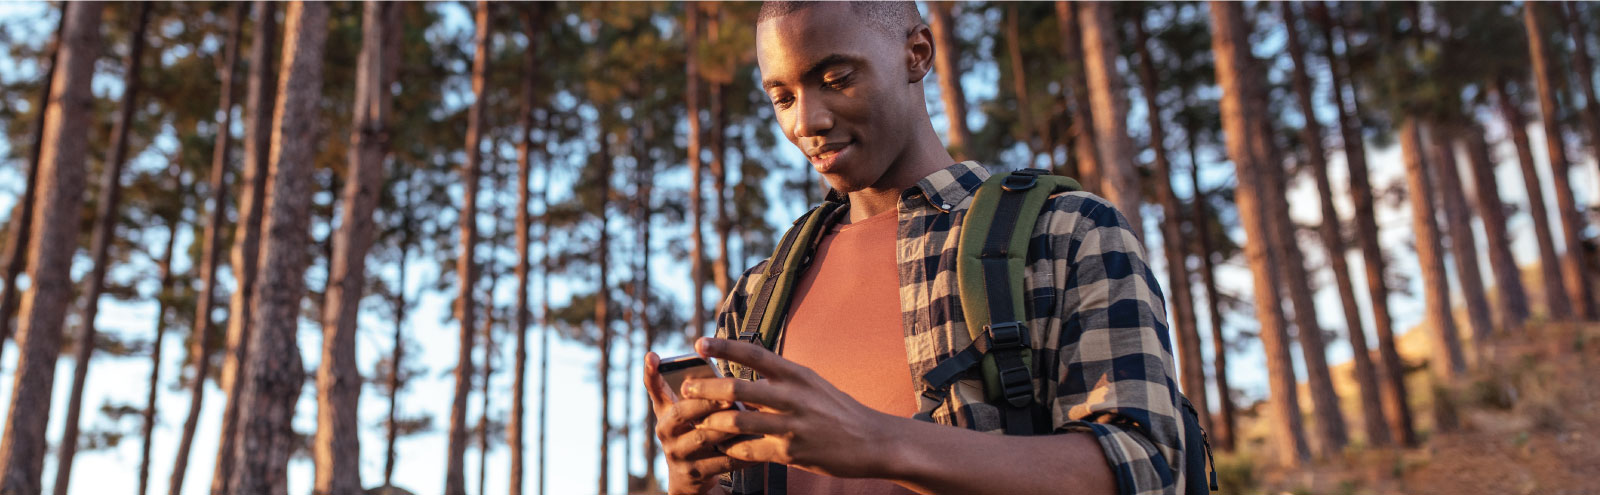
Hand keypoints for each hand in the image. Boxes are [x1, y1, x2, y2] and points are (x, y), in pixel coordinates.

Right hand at [645, 351, 749, 494]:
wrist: (688, 476)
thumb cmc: (693, 432)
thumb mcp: (685, 412)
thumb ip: (693, 390)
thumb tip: (714, 371)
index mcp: (665, 411)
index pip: (655, 388)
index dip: (651, 372)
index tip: (653, 356)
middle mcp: (665, 431)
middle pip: (683, 412)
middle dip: (707, 402)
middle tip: (730, 395)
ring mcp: (678, 454)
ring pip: (705, 437)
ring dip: (729, 426)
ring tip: (751, 416)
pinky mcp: (696, 473)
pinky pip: (723, 460)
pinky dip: (744, 451)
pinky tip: (761, 443)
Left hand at [681, 338, 898, 479]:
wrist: (873, 440)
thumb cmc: (839, 410)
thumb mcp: (813, 385)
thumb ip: (781, 380)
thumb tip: (746, 376)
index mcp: (797, 374)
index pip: (753, 353)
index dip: (723, 347)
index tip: (698, 342)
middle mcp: (793, 396)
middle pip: (736, 388)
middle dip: (705, 389)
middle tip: (687, 388)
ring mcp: (792, 426)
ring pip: (737, 422)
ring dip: (711, 423)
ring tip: (698, 422)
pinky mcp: (792, 453)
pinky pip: (750, 451)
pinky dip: (732, 450)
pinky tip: (722, 449)